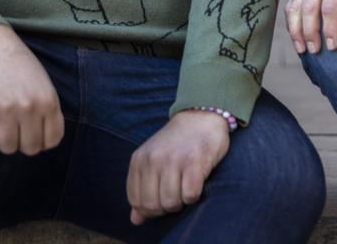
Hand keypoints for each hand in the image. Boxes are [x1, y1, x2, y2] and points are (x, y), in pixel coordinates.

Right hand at [0, 23, 64, 155]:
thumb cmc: (17, 63)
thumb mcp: (42, 82)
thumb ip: (46, 109)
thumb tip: (44, 141)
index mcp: (48, 100)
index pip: (53, 140)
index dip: (43, 141)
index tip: (33, 134)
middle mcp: (29, 107)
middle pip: (30, 148)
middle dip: (23, 142)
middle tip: (15, 129)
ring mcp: (5, 110)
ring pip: (7, 147)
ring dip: (2, 140)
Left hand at [127, 109, 230, 224]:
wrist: (200, 116)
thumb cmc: (177, 143)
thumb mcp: (153, 161)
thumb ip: (142, 190)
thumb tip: (135, 220)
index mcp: (139, 160)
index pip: (136, 200)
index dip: (149, 208)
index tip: (162, 199)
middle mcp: (153, 159)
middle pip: (153, 205)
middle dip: (165, 208)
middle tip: (176, 195)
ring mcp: (173, 160)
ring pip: (171, 203)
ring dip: (181, 202)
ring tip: (185, 188)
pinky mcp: (194, 162)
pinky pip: (190, 195)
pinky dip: (194, 196)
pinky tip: (196, 183)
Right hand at [285, 0, 336, 53]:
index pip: (330, 6)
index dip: (329, 28)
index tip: (333, 46)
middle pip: (309, 8)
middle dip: (310, 32)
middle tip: (315, 51)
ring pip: (295, 6)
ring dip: (296, 30)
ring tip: (302, 49)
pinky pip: (291, 4)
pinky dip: (291, 22)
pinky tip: (296, 37)